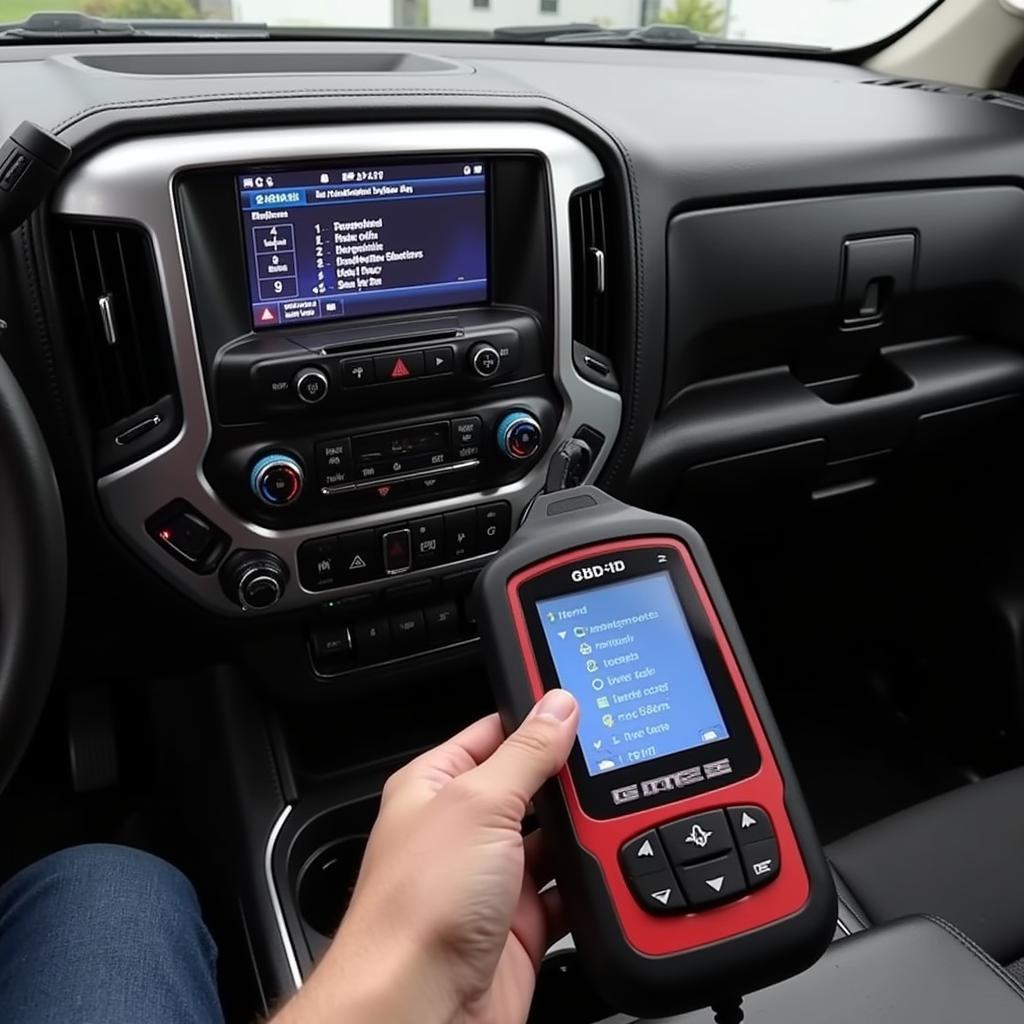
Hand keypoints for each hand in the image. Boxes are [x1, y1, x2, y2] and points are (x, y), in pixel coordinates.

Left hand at [271, 689, 579, 1023]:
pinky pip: (565, 893)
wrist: (419, 1011)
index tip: (580, 705)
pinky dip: (589, 884)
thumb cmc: (414, 911)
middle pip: (529, 785)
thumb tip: (557, 707)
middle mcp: (462, 829)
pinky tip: (606, 869)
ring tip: (615, 812)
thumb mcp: (479, 805)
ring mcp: (491, 878)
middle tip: (610, 760)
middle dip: (567, 778)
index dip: (535, 718)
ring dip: (580, 832)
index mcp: (436, 785)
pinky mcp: (519, 925)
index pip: (493, 732)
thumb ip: (526, 754)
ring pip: (552, 839)